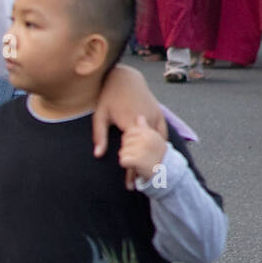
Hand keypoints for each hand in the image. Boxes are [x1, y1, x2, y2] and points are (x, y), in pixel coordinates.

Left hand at [93, 65, 168, 188]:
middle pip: (147, 151)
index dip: (131, 171)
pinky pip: (163, 132)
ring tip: (150, 172)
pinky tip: (157, 154)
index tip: (130, 185)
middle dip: (144, 168)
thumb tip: (98, 155)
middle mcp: (146, 120)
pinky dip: (161, 144)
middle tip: (141, 183)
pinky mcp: (159, 112)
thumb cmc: (109, 96)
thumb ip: (99, 136)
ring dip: (155, 156)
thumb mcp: (100, 115)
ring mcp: (155, 116)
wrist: (125, 77)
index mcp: (131, 123)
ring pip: (159, 142)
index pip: (132, 153)